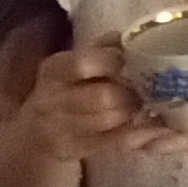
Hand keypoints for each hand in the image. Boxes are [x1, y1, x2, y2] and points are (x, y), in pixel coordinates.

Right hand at [21, 36, 143, 161]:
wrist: (37, 132)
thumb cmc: (67, 90)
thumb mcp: (75, 66)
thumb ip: (102, 50)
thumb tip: (128, 37)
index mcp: (54, 70)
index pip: (83, 64)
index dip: (113, 62)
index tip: (129, 63)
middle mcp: (51, 99)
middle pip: (102, 97)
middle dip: (129, 94)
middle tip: (145, 92)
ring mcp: (59, 128)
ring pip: (108, 120)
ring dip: (134, 114)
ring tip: (143, 108)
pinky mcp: (72, 150)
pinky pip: (112, 142)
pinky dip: (136, 134)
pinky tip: (151, 130)